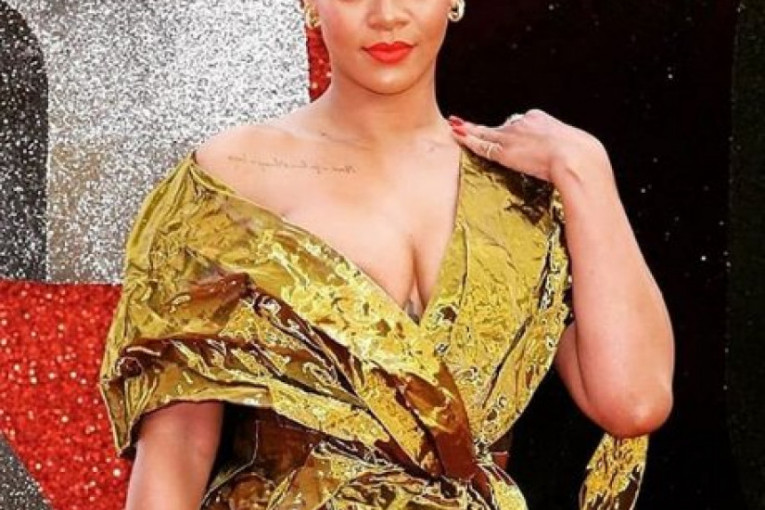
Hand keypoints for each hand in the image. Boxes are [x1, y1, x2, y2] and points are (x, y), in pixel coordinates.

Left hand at [448, 109, 612, 184]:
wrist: (577, 160)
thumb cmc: (582, 160)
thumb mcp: (576, 151)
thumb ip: (568, 155)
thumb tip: (579, 168)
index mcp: (543, 121)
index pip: (523, 122)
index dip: (515, 130)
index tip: (511, 134)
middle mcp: (525, 123)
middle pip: (504, 126)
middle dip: (495, 131)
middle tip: (480, 131)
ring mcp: (512, 135)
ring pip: (487, 131)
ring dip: (471, 130)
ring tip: (457, 126)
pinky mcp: (503, 149)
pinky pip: (480, 142)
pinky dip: (467, 138)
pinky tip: (457, 133)